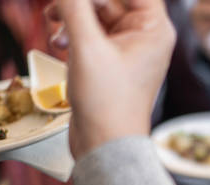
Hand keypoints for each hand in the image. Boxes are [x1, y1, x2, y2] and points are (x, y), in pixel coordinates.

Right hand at [45, 0, 175, 159]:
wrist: (105, 145)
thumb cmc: (107, 102)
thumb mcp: (87, 46)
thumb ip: (75, 6)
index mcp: (154, 28)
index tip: (78, 0)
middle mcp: (146, 37)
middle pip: (111, 0)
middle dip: (80, 3)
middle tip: (55, 9)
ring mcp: (129, 50)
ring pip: (98, 16)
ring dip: (72, 17)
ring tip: (55, 32)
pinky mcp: (112, 63)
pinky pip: (92, 35)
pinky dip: (74, 35)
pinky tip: (59, 45)